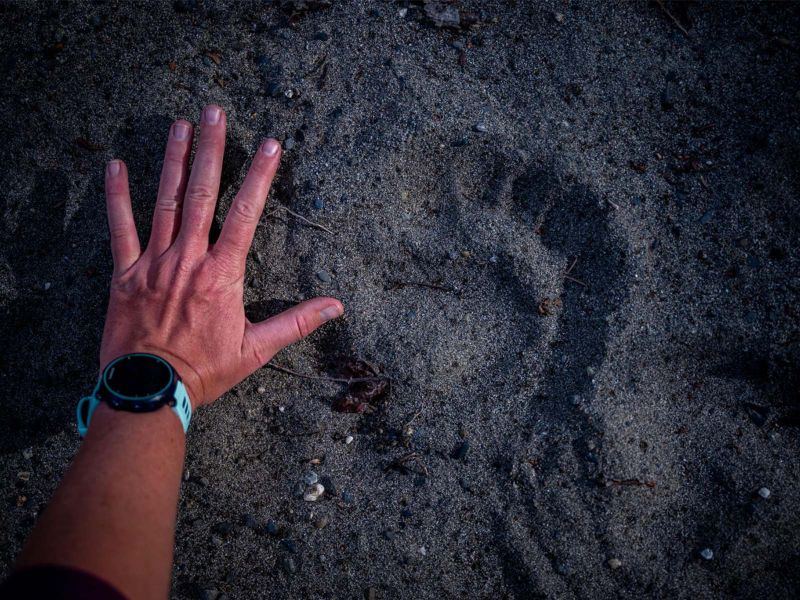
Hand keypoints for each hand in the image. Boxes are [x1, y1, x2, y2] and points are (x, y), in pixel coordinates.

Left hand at [99, 104, 342, 407]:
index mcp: (223, 274)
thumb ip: (297, 322)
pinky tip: (116, 165)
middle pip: (203, 194)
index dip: (259, 176)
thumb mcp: (257, 350)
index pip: (246, 214)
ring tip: (180, 125)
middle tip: (214, 112)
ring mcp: (155, 263)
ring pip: (166, 202)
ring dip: (174, 161)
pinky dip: (117, 196)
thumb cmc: (205, 371)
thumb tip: (337, 307)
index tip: (270, 144)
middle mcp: (190, 259)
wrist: (150, 390)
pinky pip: (120, 228)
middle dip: (211, 150)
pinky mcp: (126, 274)